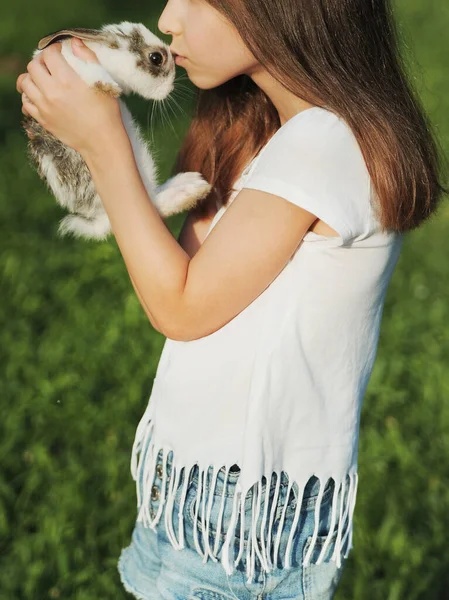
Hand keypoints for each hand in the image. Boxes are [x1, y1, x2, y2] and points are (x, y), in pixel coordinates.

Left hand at [16, 38, 123, 154]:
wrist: (102, 142)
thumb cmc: (107, 112)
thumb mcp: (103, 82)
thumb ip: (88, 58)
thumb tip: (74, 42)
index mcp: (67, 80)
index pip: (49, 54)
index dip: (54, 49)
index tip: (60, 52)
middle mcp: (52, 92)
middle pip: (33, 66)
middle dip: (41, 61)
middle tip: (51, 65)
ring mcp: (45, 107)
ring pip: (24, 83)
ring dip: (32, 77)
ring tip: (42, 79)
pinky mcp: (43, 120)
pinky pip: (26, 103)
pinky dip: (29, 96)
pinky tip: (39, 95)